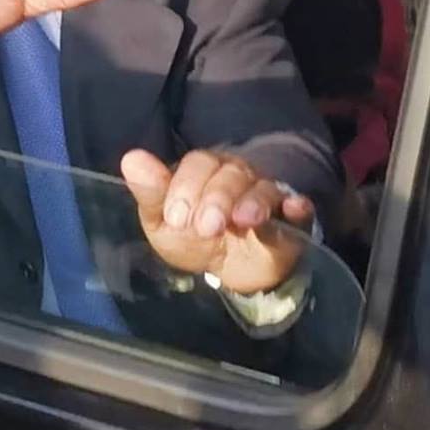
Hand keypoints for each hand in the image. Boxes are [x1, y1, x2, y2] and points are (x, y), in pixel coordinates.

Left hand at [121, 149, 313, 294]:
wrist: (229, 271)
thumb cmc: (191, 236)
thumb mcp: (163, 222)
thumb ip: (150, 192)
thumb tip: (131, 158)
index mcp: (202, 170)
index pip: (197, 163)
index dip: (186, 187)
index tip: (176, 219)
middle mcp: (235, 174)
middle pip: (230, 172)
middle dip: (216, 198)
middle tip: (206, 227)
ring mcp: (264, 194)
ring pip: (262, 186)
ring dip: (251, 202)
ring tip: (242, 222)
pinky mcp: (290, 219)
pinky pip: (298, 205)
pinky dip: (297, 206)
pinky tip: (293, 209)